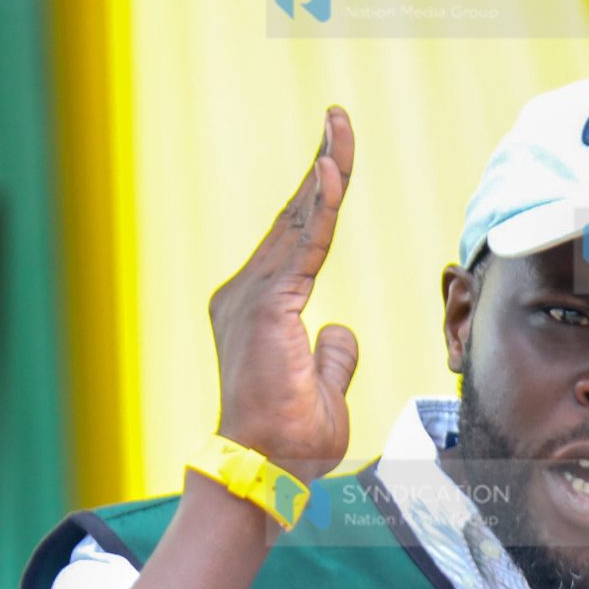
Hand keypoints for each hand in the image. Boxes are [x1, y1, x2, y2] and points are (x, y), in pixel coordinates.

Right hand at [206, 106, 358, 478]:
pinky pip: (304, 246)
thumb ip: (333, 355)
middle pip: (294, 218)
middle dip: (322, 166)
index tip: (333, 156)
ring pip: (299, 222)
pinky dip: (320, 207)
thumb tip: (338, 329)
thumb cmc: (288, 441)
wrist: (261, 470)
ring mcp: (253, 297)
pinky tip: (331, 169)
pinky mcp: (268, 307)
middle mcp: (248, 293)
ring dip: (325, 171)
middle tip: (339, 119)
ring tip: (340, 125)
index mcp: (259, 308)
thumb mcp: (326, 391)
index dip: (318, 198)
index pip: (297, 240)